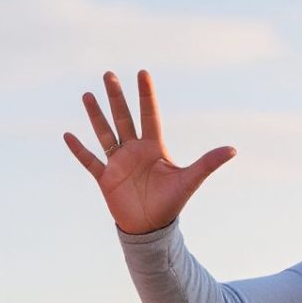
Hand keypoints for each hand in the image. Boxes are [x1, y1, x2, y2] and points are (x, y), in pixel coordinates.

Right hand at [63, 70, 235, 235]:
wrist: (151, 229)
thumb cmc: (171, 204)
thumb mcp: (190, 180)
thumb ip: (208, 163)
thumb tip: (233, 150)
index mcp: (153, 147)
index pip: (149, 114)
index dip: (146, 94)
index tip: (142, 73)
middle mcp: (134, 150)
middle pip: (123, 117)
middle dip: (116, 97)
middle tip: (109, 74)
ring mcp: (118, 163)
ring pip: (105, 133)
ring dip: (96, 115)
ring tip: (87, 95)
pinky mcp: (105, 178)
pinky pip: (90, 160)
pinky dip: (79, 149)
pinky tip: (68, 134)